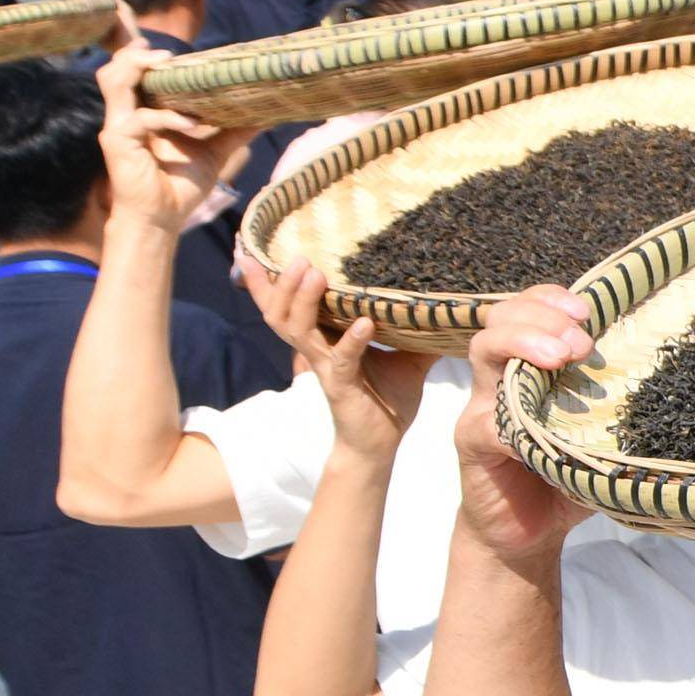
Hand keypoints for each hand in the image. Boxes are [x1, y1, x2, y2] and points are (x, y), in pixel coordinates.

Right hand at [96, 53, 243, 233]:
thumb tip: (265, 116)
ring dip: (139, 69)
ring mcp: (119, 128)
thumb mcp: (213, 153)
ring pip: (113, 81)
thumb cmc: (181, 187)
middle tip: (167, 55)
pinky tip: (190, 123)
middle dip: (136, 54)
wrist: (163, 220)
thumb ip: (233, 132)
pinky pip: (139, 119)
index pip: (130, 73)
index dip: (142, 55)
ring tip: (167, 67)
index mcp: (142, 112)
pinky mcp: (119, 143)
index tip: (170, 51)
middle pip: (114, 69)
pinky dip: (165, 116)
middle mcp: (126, 115)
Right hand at [254, 262, 436, 454]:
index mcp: (324, 338)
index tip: (249, 250)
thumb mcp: (407, 358)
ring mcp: (326, 368)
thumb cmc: (386, 400)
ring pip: (298, 331)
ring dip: (304, 301)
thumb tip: (445, 304)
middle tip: (298, 255)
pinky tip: (364, 323)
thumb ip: (418, 330)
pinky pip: (341, 360)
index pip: (286, 305)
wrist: (381, 445)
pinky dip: (351, 341)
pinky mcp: (341, 388)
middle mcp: (317, 350)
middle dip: (283, 283)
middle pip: (281, 312)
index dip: (265, 281)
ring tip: (315, 274)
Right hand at [456, 284, 596, 566]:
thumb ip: (617, 409)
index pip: (528, 309)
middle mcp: (501, 378)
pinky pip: (484, 422)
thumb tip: (675, 389)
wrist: (526, 534)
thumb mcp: (598, 437)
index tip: (587, 310)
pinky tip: (537, 431)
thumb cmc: (566, 477)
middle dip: (542, 316)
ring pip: (484, 350)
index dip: (551, 299)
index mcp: (531, 366)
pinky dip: (512, 422)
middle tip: (582, 341)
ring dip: (523, 343)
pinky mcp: (472, 443)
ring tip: (560, 356)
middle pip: (501, 318)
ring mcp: (482, 407)